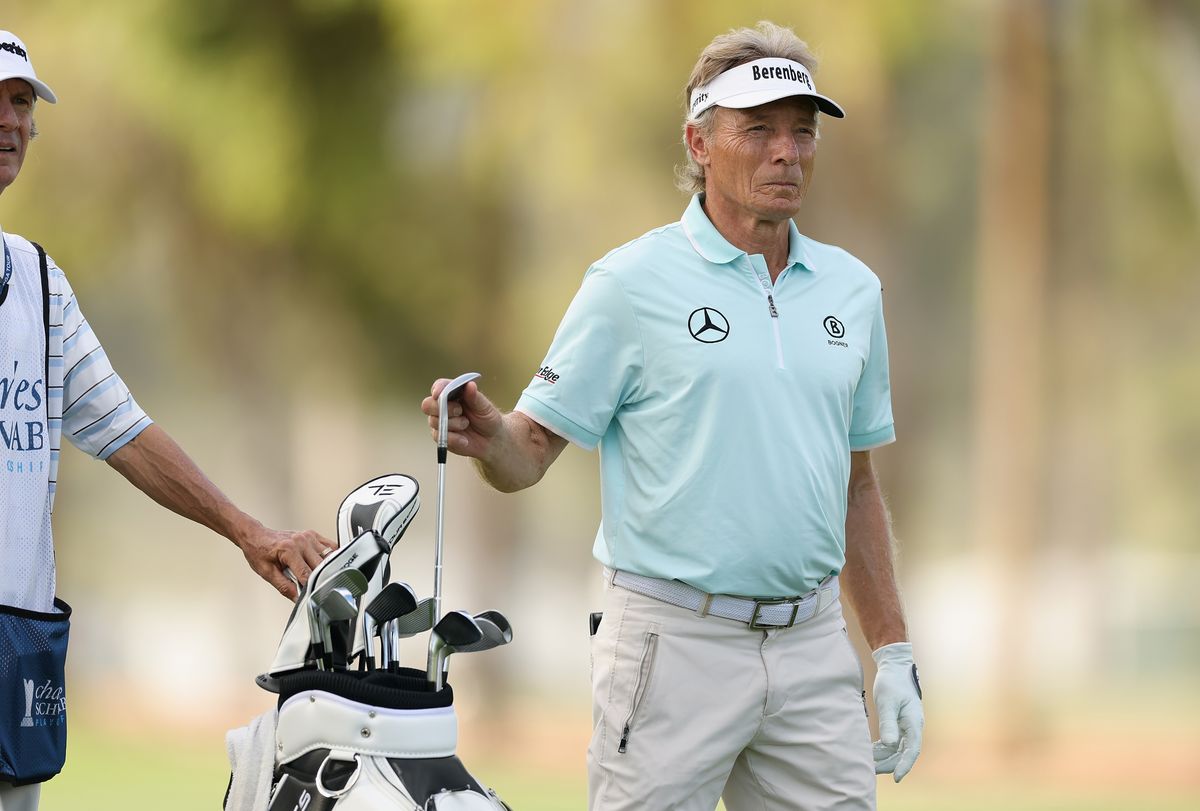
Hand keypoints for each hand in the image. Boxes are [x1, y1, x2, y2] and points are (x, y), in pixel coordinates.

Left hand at [237, 524, 335, 599]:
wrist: (256, 535)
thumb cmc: (259, 552)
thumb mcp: (267, 573)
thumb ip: (285, 587)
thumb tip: (299, 598)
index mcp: (289, 550)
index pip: (307, 574)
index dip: (311, 588)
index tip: (313, 597)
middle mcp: (301, 541)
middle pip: (322, 566)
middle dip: (321, 580)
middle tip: (318, 590)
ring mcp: (309, 537)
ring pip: (330, 555)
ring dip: (329, 568)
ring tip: (323, 578)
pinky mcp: (313, 535)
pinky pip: (331, 546)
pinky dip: (332, 556)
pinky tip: (327, 564)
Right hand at [420, 379, 503, 458]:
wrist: (491, 440)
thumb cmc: (488, 418)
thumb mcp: (485, 407)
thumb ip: (476, 397)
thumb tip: (470, 385)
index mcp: (453, 393)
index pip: (440, 386)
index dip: (437, 389)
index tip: (438, 394)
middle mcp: (443, 406)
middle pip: (427, 404)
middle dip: (442, 408)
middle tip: (459, 411)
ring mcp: (440, 422)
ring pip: (433, 421)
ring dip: (452, 423)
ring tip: (466, 424)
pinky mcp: (441, 437)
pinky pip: (440, 437)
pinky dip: (454, 439)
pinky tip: (464, 440)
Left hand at [871, 641, 923, 781]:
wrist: (895, 667)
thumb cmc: (892, 682)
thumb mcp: (887, 701)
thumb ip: (888, 723)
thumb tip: (889, 744)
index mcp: (914, 722)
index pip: (912, 750)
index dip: (905, 765)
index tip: (896, 778)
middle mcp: (913, 726)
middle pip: (904, 753)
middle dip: (889, 764)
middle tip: (871, 770)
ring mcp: (907, 725)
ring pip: (898, 749)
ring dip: (885, 757)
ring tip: (868, 761)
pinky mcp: (900, 723)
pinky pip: (894, 741)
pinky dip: (883, 748)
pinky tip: (872, 751)